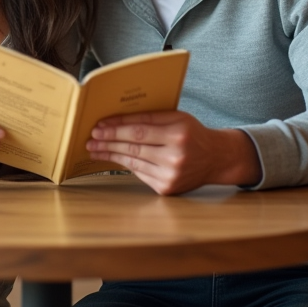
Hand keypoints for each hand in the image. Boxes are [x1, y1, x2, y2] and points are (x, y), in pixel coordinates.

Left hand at [86, 110, 260, 194]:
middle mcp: (175, 155)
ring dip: (111, 154)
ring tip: (96, 148)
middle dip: (109, 141)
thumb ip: (152, 118)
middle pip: (134, 146)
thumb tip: (119, 120)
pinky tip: (113, 158)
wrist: (216, 159)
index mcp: (179, 133)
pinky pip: (140, 173)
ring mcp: (171, 174)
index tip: (99, 126)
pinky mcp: (167, 188)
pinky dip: (125, 164)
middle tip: (92, 138)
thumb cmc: (193, 133)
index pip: (140, 130)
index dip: (117, 128)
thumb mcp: (178, 118)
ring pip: (133, 161)